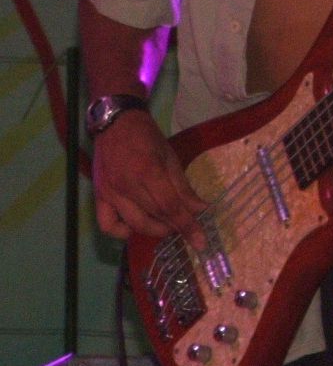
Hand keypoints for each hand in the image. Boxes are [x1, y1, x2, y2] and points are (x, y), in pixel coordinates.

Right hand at [91, 110, 206, 248]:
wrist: (115, 123)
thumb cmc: (146, 137)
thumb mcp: (170, 157)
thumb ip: (183, 187)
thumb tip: (201, 209)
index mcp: (148, 171)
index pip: (170, 207)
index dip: (187, 226)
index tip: (200, 242)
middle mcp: (127, 185)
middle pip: (154, 217)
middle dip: (173, 228)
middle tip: (184, 226)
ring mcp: (110, 192)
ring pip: (134, 224)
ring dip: (154, 230)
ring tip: (166, 224)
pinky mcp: (98, 196)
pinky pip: (107, 225)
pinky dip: (121, 232)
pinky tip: (135, 226)